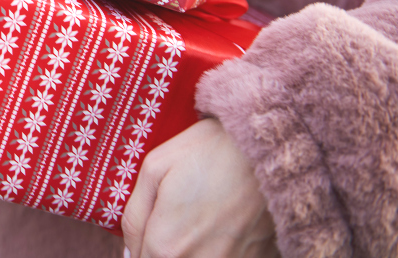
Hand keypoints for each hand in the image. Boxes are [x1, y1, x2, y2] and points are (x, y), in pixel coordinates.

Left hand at [122, 118, 277, 257]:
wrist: (269, 150)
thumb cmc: (209, 152)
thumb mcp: (154, 168)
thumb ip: (133, 216)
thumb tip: (128, 250)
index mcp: (165, 245)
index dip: (140, 246)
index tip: (154, 224)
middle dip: (161, 248)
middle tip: (175, 219)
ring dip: (188, 250)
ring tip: (199, 221)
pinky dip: (216, 250)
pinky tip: (220, 227)